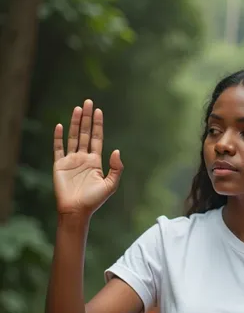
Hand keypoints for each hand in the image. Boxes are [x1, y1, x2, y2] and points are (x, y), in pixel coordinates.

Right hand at [53, 99, 122, 217]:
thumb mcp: (110, 185)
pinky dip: (58, 137)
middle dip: (86, 118)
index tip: (98, 111)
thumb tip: (116, 151)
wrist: (76, 211)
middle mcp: (83, 158)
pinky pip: (58, 148)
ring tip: (77, 108)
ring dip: (75, 123)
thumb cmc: (94, 200)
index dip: (97, 125)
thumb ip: (116, 168)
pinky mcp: (59, 165)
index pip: (96, 138)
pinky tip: (61, 126)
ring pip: (73, 137)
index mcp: (95, 161)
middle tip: (88, 102)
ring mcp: (70, 160)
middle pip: (84, 133)